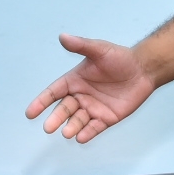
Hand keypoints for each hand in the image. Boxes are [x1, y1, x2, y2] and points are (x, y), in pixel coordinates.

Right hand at [25, 34, 155, 142]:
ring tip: (67, 133)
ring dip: (71, 127)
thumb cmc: (120, 58)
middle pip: (64, 109)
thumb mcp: (99, 50)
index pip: (53, 92)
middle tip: (48, 128)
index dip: (41, 102)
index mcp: (74, 81)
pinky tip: (81, 137)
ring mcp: (92, 108)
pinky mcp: (106, 118)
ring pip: (77, 121)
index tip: (30, 113)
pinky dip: (87, 133)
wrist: (143, 70)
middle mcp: (80, 96)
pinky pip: (94, 128)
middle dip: (56, 118)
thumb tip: (63, 37)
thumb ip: (81, 46)